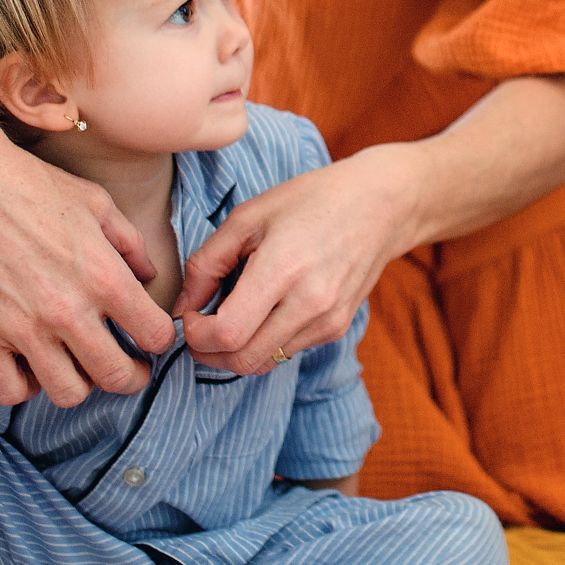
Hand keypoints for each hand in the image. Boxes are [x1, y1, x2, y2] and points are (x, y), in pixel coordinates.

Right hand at [0, 106, 169, 406]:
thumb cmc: (33, 185)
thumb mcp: (98, 203)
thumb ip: (131, 244)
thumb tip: (149, 277)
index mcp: (104, 277)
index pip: (155, 337)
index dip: (159, 340)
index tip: (149, 337)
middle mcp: (67, 310)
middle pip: (117, 378)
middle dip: (131, 376)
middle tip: (128, 366)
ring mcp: (20, 328)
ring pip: (68, 393)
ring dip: (80, 383)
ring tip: (78, 364)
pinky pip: (11, 392)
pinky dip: (25, 385)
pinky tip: (31, 364)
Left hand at [176, 147, 416, 372]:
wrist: (382, 205)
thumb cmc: (310, 201)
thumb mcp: (248, 216)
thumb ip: (207, 263)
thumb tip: (182, 308)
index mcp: (283, 268)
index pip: (228, 333)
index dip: (197, 334)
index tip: (192, 314)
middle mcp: (310, 302)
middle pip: (242, 360)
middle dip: (208, 352)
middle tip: (200, 327)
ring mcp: (328, 320)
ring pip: (263, 363)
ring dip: (236, 350)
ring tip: (230, 316)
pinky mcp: (337, 328)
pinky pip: (286, 352)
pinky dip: (264, 342)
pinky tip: (264, 312)